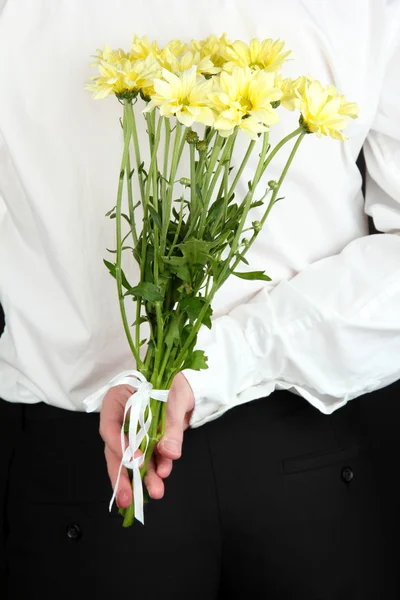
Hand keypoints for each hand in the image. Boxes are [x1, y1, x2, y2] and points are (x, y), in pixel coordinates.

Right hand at [99, 372, 194, 507]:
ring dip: (143, 477)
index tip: (135, 460)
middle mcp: (120, 418)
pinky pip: (148, 458)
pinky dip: (156, 468)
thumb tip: (170, 453)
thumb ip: (171, 426)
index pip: (110, 426)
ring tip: (155, 491)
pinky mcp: (146, 441)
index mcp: (117, 399)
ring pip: (131, 459)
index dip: (120, 446)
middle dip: (123, 475)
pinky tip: (162, 475)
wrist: (185, 383)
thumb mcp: (174, 398)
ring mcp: (132, 431)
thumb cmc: (171, 382)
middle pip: (116, 450)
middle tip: (128, 498)